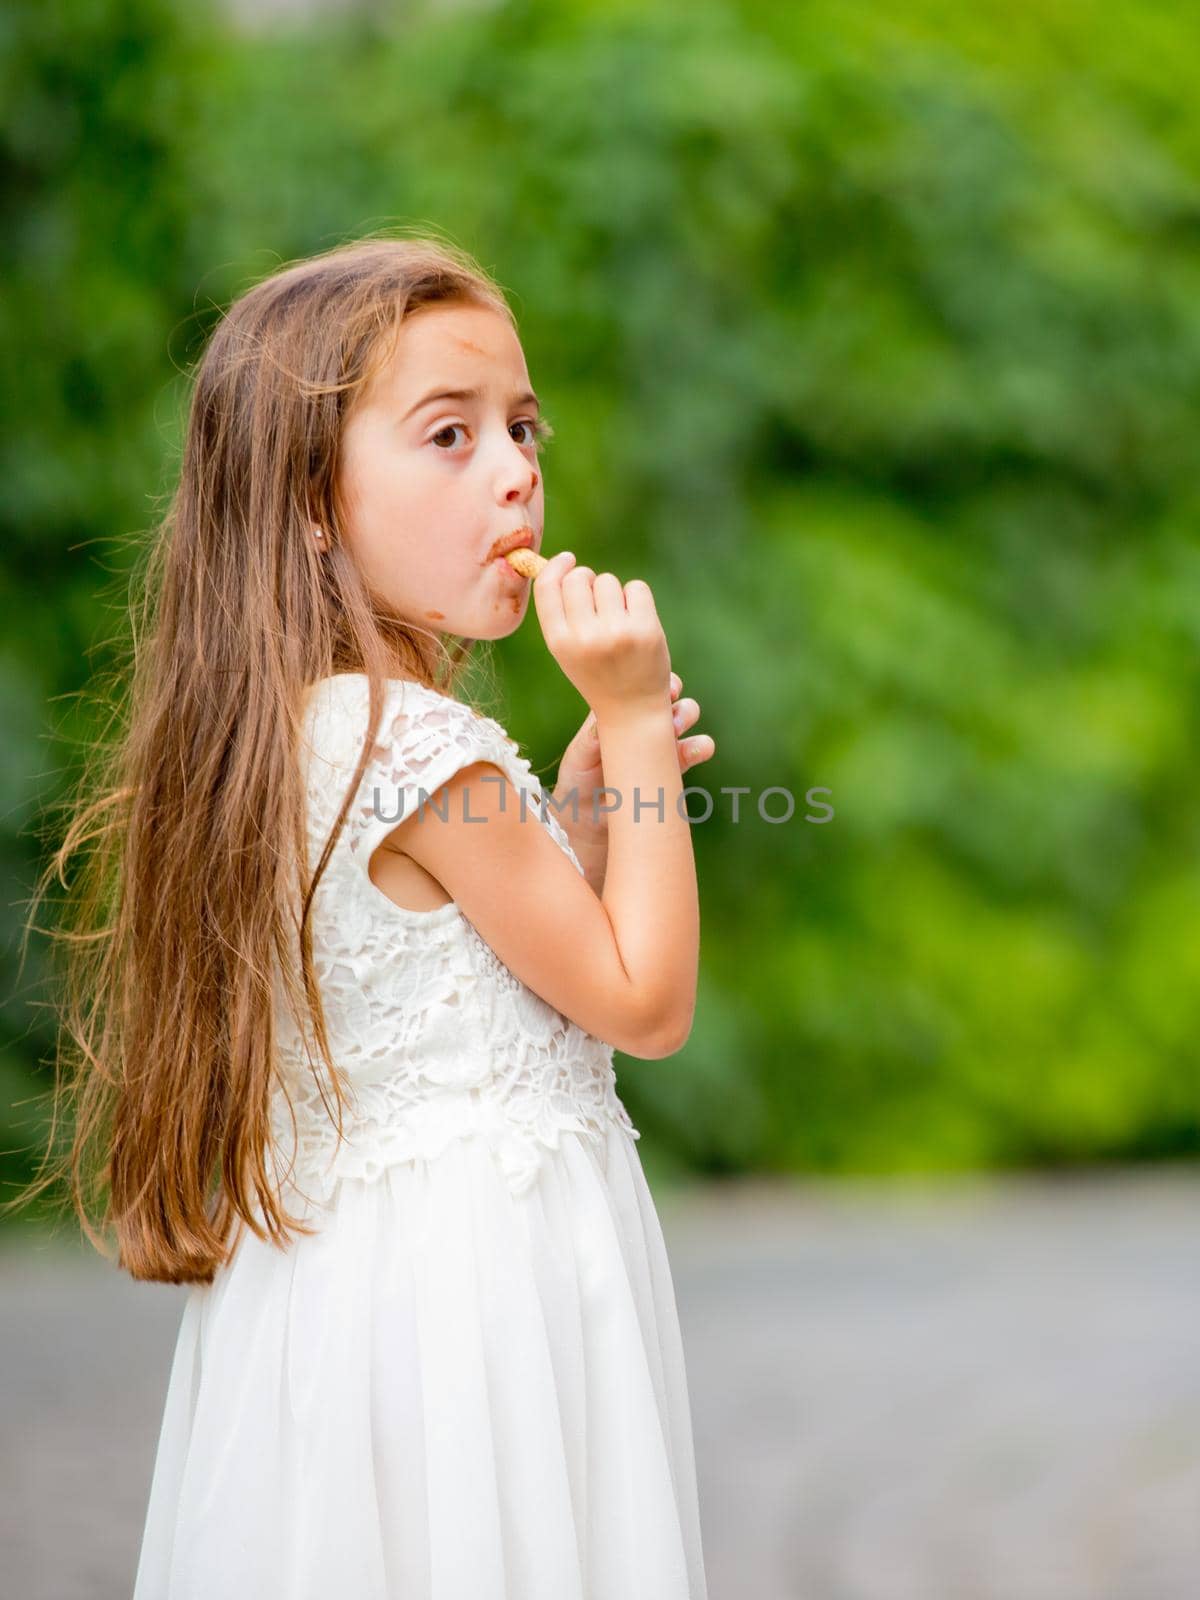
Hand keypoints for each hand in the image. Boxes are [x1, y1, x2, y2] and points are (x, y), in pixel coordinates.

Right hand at [532, 552, 671, 718]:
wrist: (632, 710)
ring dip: (613, 593)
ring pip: (608, 581)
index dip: (556, 566)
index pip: (548, 587)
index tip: (567, 559)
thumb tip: (563, 563)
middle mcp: (584, 637)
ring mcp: (616, 633)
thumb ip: (560, 611)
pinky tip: (637, 619)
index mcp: (559, 642)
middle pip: (579, 577)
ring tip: (618, 619)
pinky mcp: (646, 629)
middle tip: (598, 601)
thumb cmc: (597, 672)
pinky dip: (637, 598)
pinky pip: (636, 587)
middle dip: (588, 580)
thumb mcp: (568, 649)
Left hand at [552, 670, 715, 821]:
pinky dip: (701, 746)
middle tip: (664, 704)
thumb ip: (591, 738)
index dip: (651, 676)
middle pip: (669, 692)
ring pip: (686, 713)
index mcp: (619, 709)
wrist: (589, 819)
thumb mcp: (578, 757)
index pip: (640, 683)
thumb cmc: (578, 780)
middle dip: (671, 692)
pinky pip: (697, 750)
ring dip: (686, 714)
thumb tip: (602, 718)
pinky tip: (696, 750)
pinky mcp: (674, 766)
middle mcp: (643, 721)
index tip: (652, 682)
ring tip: (675, 728)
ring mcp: (661, 742)